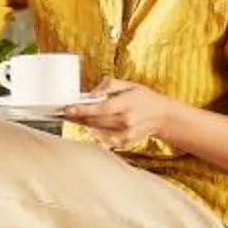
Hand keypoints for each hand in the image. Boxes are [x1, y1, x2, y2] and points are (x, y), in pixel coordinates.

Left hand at [59, 79, 183, 151]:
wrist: (162, 116)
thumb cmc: (144, 98)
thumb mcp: (129, 84)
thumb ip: (110, 85)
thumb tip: (93, 92)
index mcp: (126, 104)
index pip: (99, 109)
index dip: (81, 110)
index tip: (67, 108)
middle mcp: (125, 121)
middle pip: (94, 121)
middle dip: (78, 117)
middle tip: (65, 112)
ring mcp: (125, 134)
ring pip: (97, 130)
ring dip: (84, 124)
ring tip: (74, 117)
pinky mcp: (125, 143)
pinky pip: (104, 139)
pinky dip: (95, 133)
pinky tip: (90, 126)